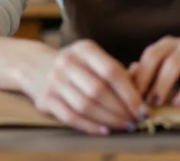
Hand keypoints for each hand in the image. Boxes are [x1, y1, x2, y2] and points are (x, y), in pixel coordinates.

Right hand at [22, 39, 146, 135]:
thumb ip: (117, 71)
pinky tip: (105, 130)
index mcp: (84, 49)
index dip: (130, 93)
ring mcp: (54, 81)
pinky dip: (90, 125)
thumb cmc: (76, 66)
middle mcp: (67, 62)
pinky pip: (70, 116)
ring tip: (124, 126)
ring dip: (108, 119)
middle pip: (99, 90)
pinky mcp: (45, 99)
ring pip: (85, 105)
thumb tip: (144, 89)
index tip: (143, 109)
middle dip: (121, 109)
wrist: (35, 67)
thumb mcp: (93, 59)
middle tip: (135, 121)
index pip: (111, 71)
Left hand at [129, 36, 179, 108]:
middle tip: (152, 103)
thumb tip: (125, 79)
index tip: (133, 97)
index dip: (142, 76)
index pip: (152, 55)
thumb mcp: (170, 67)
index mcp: (172, 44)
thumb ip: (148, 71)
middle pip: (173, 61)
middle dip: (161, 83)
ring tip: (178, 105)